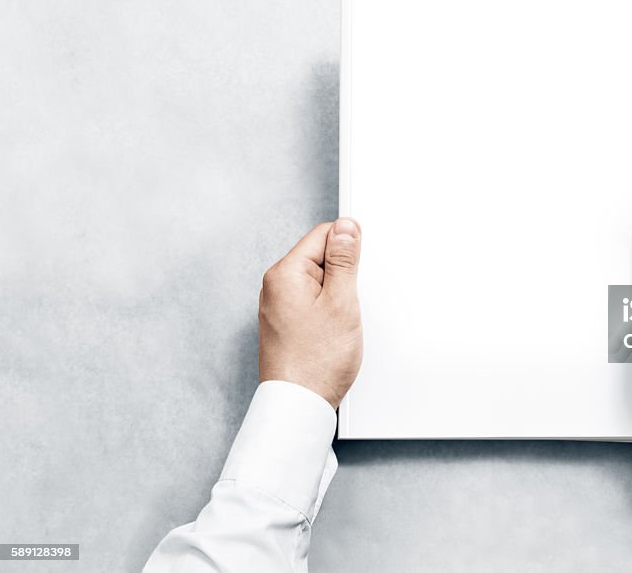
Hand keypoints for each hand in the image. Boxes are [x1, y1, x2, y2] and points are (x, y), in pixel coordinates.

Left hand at [258, 218, 362, 408]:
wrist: (300, 405)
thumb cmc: (317, 362)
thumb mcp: (342, 301)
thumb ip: (344, 259)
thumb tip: (346, 226)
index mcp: (284, 274)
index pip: (323, 235)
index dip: (348, 249)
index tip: (356, 273)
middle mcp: (275, 286)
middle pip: (320, 257)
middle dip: (342, 275)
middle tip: (347, 305)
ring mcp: (279, 306)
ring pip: (319, 281)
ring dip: (336, 295)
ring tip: (338, 323)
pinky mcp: (285, 323)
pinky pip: (312, 301)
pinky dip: (328, 311)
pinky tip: (332, 332)